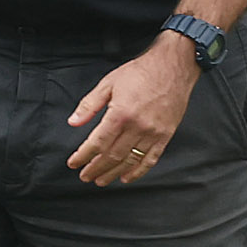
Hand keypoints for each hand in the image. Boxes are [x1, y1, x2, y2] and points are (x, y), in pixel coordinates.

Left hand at [66, 36, 198, 184]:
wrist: (172, 66)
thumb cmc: (141, 72)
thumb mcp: (109, 83)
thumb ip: (89, 104)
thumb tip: (73, 122)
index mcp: (120, 114)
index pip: (97, 143)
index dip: (83, 156)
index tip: (74, 163)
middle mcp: (137, 126)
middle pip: (111, 156)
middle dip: (95, 168)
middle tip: (85, 175)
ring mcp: (153, 133)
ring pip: (129, 161)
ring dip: (113, 173)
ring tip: (101, 180)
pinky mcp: (165, 135)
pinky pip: (151, 159)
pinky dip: (138, 171)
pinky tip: (127, 177)